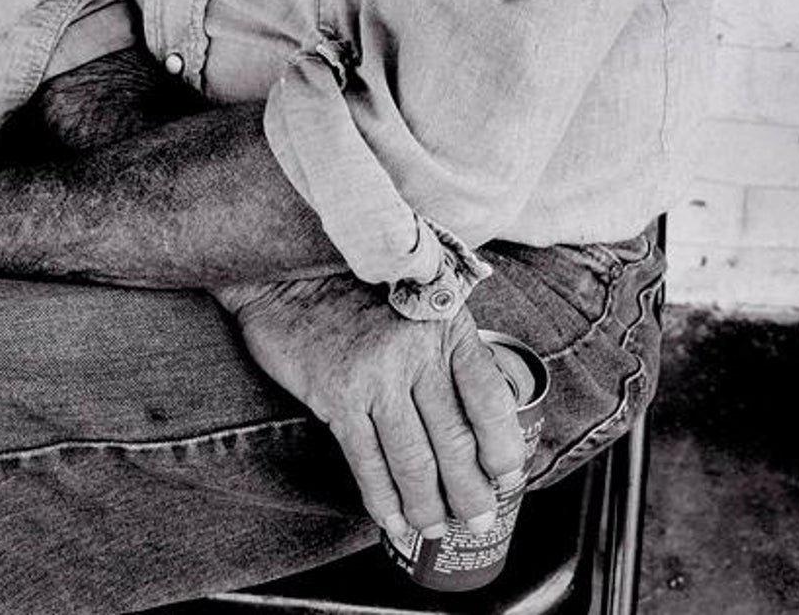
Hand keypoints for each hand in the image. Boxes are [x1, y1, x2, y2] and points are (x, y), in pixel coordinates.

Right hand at [222, 275, 524, 540]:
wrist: (290, 268)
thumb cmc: (357, 285)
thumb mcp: (418, 299)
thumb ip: (446, 346)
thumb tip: (477, 410)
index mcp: (445, 326)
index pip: (489, 398)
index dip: (502, 446)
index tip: (508, 476)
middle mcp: (417, 351)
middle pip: (455, 439)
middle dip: (470, 491)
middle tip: (478, 521)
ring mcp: (377, 375)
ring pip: (414, 460)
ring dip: (429, 505)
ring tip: (435, 529)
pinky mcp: (338, 395)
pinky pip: (368, 462)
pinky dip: (384, 500)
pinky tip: (394, 521)